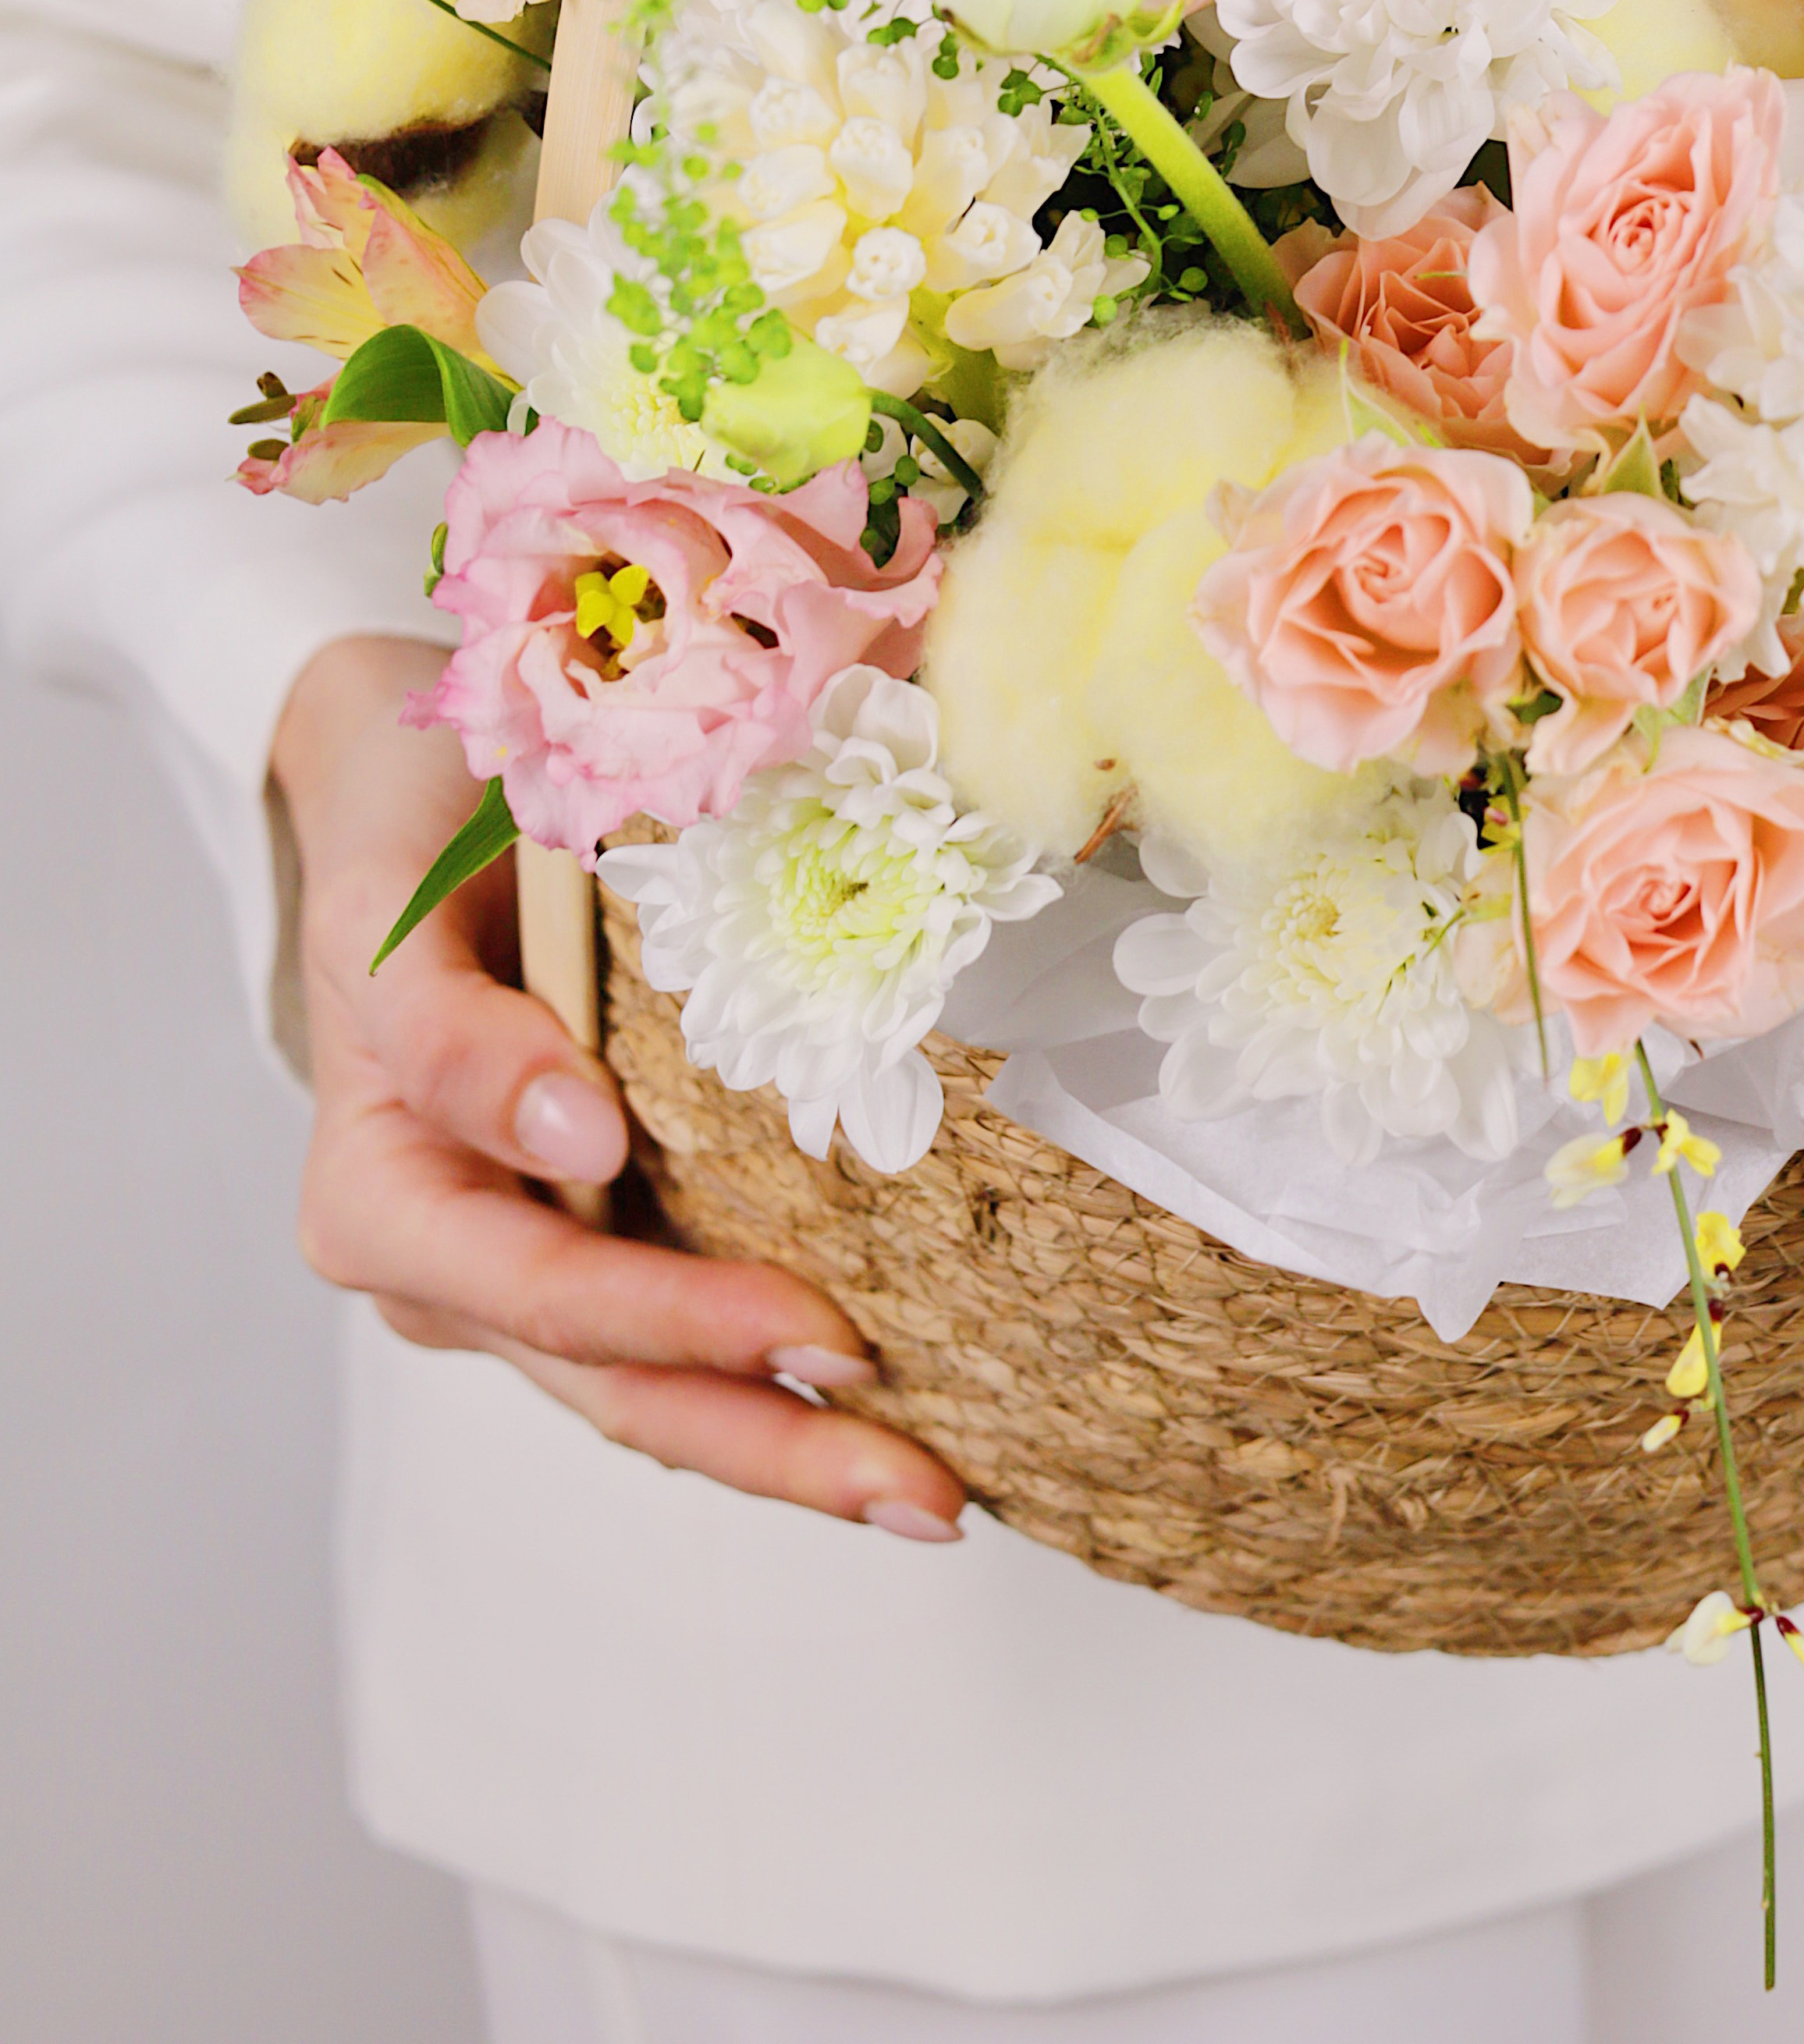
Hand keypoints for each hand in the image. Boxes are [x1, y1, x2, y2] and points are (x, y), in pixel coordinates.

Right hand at [272, 634, 969, 1536]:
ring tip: (941, 1492)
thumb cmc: (408, 835)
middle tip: (925, 1489)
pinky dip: (785, 1386)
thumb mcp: (398, 913)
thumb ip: (454, 1034)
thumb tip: (575, 1147)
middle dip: (776, 1447)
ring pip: (666, 1395)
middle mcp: (454, 1271)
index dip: (680, 1323)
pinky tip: (902, 1410)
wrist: (415, 789)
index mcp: (383, 1201)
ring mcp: (533, 1268)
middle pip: (622, 1387)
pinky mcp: (604, 1240)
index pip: (548, 1293)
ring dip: (798, 1448)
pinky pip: (690, 1340)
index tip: (813, 1328)